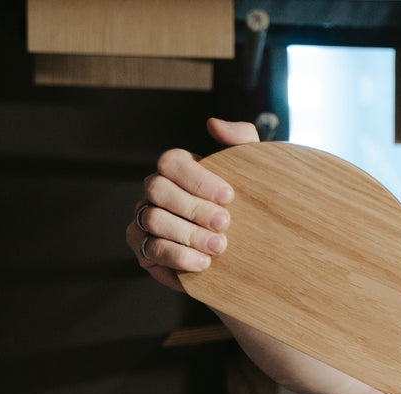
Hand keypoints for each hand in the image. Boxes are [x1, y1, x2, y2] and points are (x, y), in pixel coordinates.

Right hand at [127, 118, 258, 291]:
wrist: (251, 256)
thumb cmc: (250, 209)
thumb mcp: (254, 173)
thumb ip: (241, 140)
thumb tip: (214, 123)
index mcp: (179, 170)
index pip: (171, 162)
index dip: (197, 178)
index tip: (229, 196)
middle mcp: (156, 193)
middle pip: (157, 189)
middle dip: (193, 207)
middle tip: (225, 224)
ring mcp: (146, 221)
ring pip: (153, 219)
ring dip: (188, 234)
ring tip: (218, 247)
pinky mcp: (146, 252)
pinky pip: (151, 250)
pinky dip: (178, 256)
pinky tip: (203, 263)